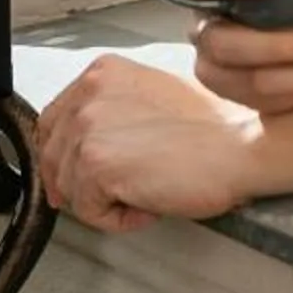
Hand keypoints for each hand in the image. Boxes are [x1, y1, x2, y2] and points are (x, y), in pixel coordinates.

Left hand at [37, 56, 264, 231]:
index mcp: (101, 73)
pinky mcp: (96, 164)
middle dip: (78, 184)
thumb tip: (87, 146)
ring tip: (145, 194)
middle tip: (111, 199)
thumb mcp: (151, 97)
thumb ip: (112, 112)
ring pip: (69, 186)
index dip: (61, 155)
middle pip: (53, 154)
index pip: (54, 119)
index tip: (71, 177)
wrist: (239, 145)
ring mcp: (88, 128)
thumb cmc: (213, 128)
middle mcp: (89, 94)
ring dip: (104, 201)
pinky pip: (89, 210)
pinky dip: (117, 219)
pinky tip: (148, 204)